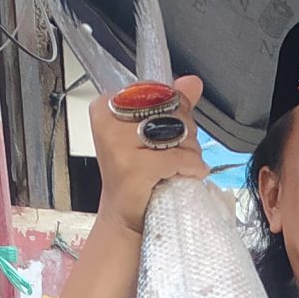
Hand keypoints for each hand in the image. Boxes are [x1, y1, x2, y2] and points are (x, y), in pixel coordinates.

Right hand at [85, 73, 210, 235]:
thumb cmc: (138, 174)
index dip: (174, 109)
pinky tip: (190, 173)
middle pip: (169, 109)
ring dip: (191, 150)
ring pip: (177, 132)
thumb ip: (172, 104)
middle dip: (186, 132)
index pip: (155, 90)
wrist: (126, 216)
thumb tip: (192, 81)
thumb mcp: (153, 132)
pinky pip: (178, 157)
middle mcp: (108, 121)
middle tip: (178, 152)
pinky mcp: (133, 166)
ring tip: (182, 165)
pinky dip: (192, 166)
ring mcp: (118, 144)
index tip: (169, 131)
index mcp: (106, 105)